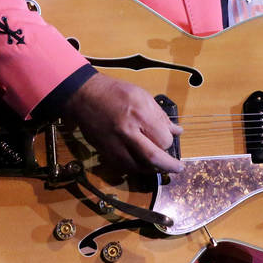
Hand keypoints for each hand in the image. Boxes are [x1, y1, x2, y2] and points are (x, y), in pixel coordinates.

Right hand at [62, 73, 182, 173]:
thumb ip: (160, 116)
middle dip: (169, 166)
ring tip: (161, 165)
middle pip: (153, 157)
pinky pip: (126, 167)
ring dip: (153, 168)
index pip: (163, 139)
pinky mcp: (106, 153)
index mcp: (139, 114)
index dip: (170, 142)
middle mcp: (127, 132)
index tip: (172, 139)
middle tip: (178, 168)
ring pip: (140, 167)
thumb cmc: (115, 93)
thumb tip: (177, 131)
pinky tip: (144, 163)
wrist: (85, 96)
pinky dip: (138, 168)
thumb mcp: (142, 96)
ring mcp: (115, 145)